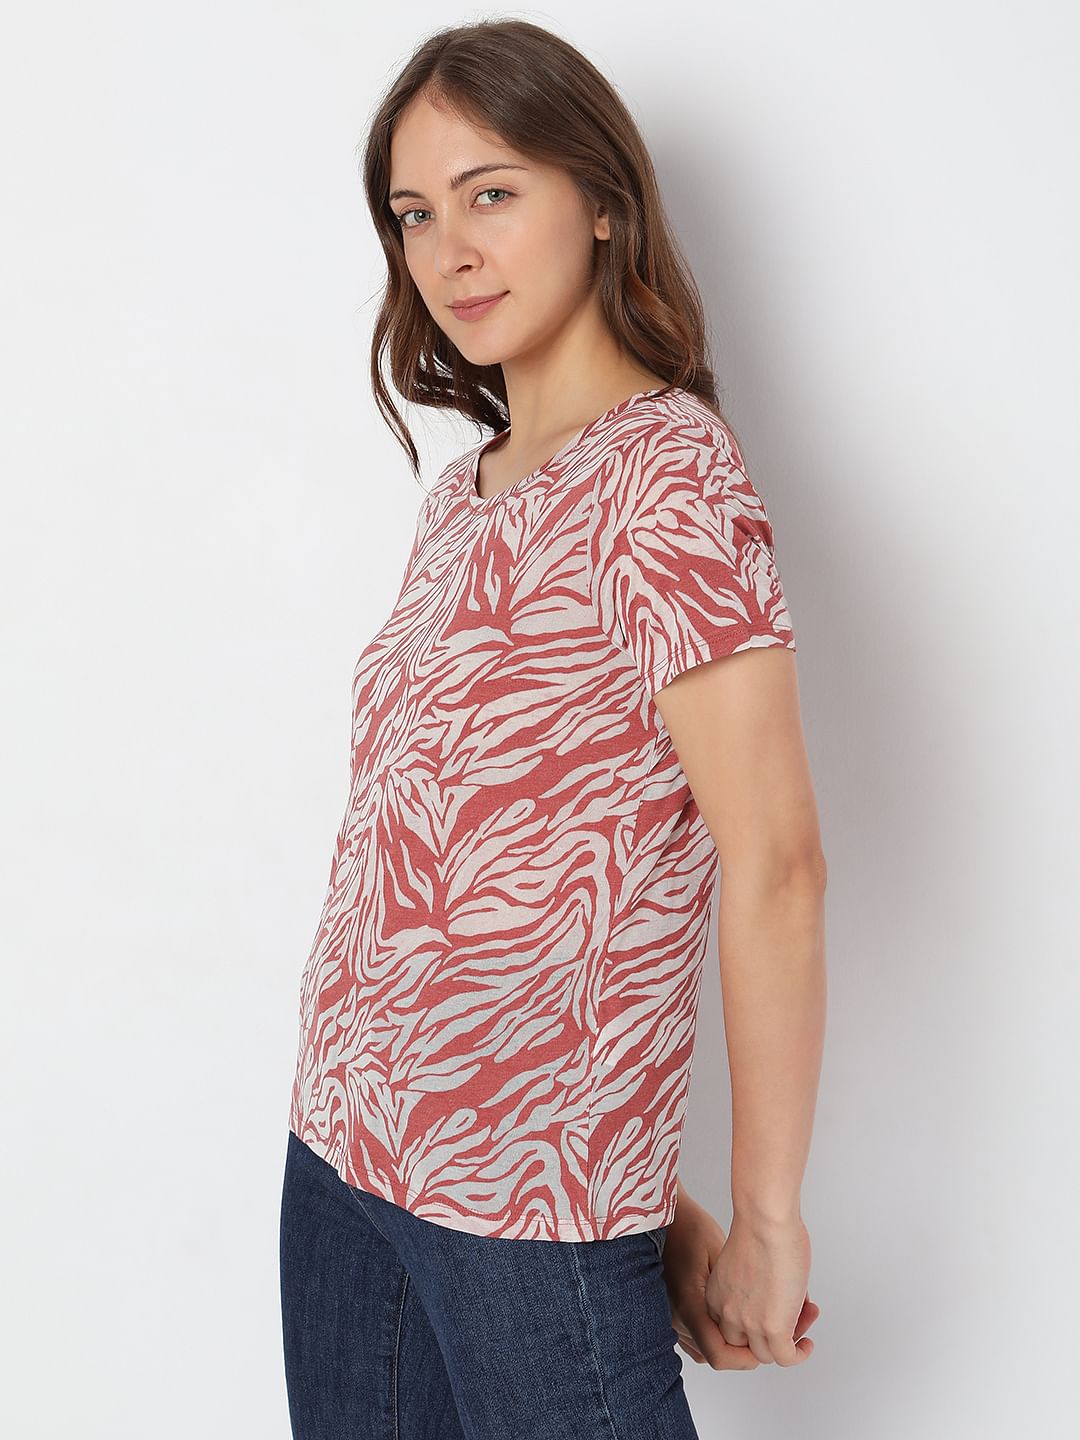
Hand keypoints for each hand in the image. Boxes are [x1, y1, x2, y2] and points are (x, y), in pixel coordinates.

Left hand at [661, 1187, 819, 1368]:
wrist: (765, 1220)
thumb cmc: (760, 1227)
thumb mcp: (744, 1262)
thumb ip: (752, 1283)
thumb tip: (775, 1292)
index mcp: (717, 1295)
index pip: (732, 1327)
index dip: (755, 1321)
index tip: (773, 1306)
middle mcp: (727, 1313)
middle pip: (747, 1343)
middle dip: (771, 1331)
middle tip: (793, 1312)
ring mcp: (749, 1324)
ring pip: (768, 1353)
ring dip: (790, 1339)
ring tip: (805, 1317)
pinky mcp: (772, 1328)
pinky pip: (786, 1357)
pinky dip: (799, 1354)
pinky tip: (807, 1344)